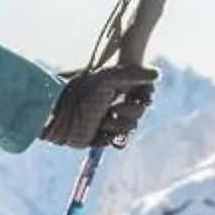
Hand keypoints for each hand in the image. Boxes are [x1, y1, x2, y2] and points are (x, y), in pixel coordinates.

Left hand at [42, 61, 157, 148]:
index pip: (141, 94)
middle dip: (130, 112)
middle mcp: (112, 103)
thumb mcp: (109, 77)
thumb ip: (134, 74)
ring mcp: (104, 120)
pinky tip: (106, 133)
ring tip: (104, 120)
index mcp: (116, 87)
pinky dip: (114, 138)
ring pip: (127, 128)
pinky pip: (114, 141)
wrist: (56, 109)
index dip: (144, 97)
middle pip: (137, 113)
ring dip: (120, 124)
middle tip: (115, 108)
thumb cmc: (81, 89)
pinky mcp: (96, 137)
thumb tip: (158, 74)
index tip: (143, 97)